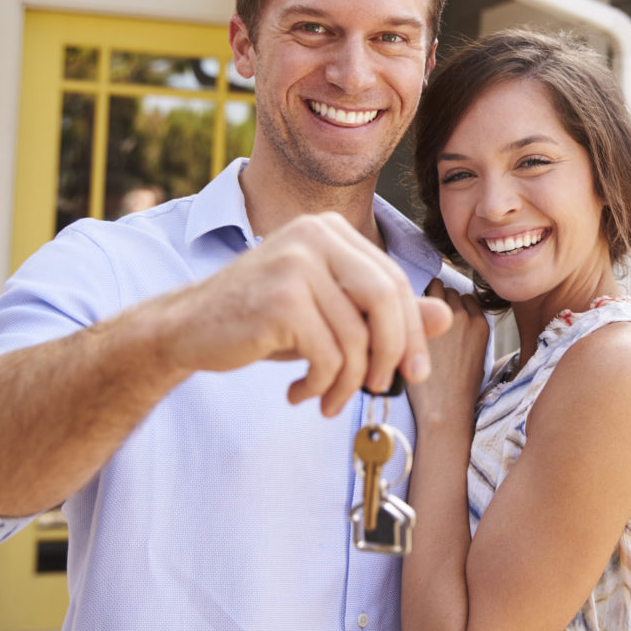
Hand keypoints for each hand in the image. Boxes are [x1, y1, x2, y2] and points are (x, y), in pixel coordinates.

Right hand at [152, 212, 453, 415]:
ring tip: (329, 400)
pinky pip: (329, 355)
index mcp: (331, 230)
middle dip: (393, 353)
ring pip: (357, 336)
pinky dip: (323, 385)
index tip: (413, 372)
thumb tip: (445, 317)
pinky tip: (300, 394)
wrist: (185, 329)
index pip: (394, 281)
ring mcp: (296, 262)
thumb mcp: (329, 314)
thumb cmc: (263, 321)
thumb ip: (384, 313)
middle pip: (386, 301)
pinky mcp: (280, 298)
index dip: (412, 331)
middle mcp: (315, 235)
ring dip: (350, 382)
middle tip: (382, 389)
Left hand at [409, 278, 488, 428]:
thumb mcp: (477, 356)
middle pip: (450, 290)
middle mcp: (466, 316)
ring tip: (413, 316)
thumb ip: (468, 332)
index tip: (441, 318)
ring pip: (435, 288)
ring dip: (425, 298)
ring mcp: (445, 317)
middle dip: (438, 299)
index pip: (466, 297)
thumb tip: (453, 318)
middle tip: (424, 318)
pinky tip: (406, 319)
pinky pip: (419, 297)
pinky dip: (412, 304)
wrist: (444, 408)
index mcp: (482, 324)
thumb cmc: (457, 388)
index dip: (453, 306)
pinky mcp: (425, 321)